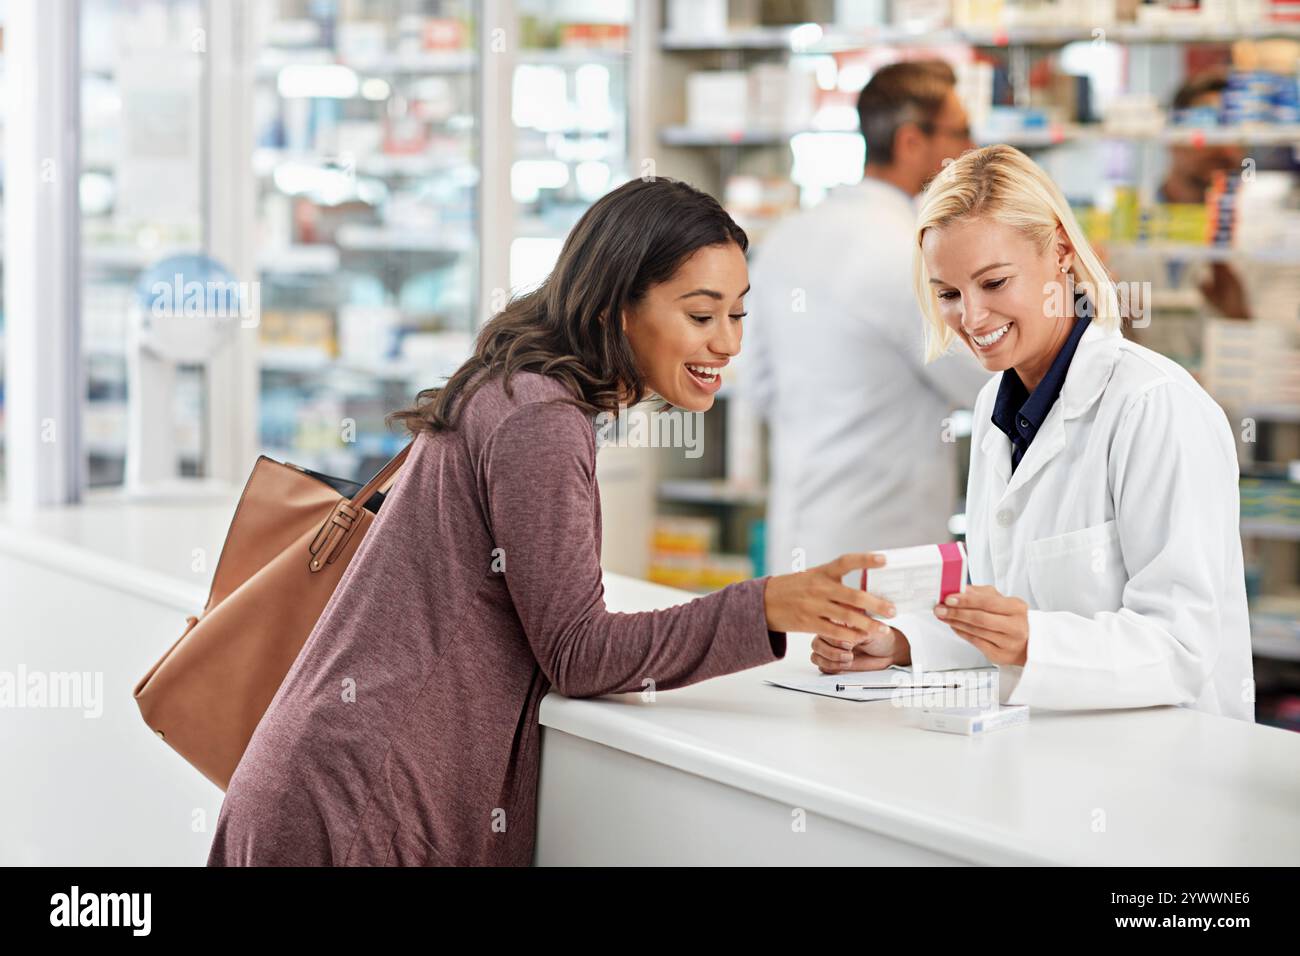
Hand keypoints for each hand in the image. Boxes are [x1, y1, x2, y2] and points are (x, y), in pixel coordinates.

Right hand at [764, 553, 896, 645]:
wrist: (763, 602)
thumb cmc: (793, 588)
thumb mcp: (812, 578)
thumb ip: (835, 584)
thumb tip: (863, 593)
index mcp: (821, 572)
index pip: (846, 562)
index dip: (865, 560)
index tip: (885, 559)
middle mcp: (819, 587)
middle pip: (853, 595)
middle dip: (876, 603)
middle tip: (893, 609)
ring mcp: (814, 606)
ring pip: (847, 616)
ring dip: (868, 624)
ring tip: (883, 629)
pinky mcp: (809, 623)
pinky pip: (834, 631)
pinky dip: (849, 636)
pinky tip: (861, 638)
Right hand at [812, 625, 910, 673]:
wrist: (889, 653)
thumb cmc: (881, 637)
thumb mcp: (871, 630)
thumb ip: (855, 632)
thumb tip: (842, 636)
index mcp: (839, 620)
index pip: (824, 625)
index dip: (834, 637)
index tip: (849, 643)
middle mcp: (832, 632)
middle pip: (817, 641)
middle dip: (833, 650)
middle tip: (849, 653)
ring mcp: (830, 646)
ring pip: (816, 653)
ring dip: (832, 659)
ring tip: (848, 659)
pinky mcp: (831, 659)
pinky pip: (819, 663)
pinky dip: (831, 666)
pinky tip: (843, 665)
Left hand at [933, 585, 1028, 664]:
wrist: (1029, 643)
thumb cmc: (1012, 619)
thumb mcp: (1002, 601)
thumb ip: (981, 594)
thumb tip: (960, 589)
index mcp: (1016, 608)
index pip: (987, 602)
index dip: (966, 600)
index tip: (949, 598)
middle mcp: (1015, 626)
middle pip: (980, 618)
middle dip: (956, 612)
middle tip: (940, 608)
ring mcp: (1008, 643)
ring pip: (975, 631)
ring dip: (955, 622)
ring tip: (943, 615)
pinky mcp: (999, 655)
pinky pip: (975, 642)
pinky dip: (962, 633)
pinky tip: (954, 626)